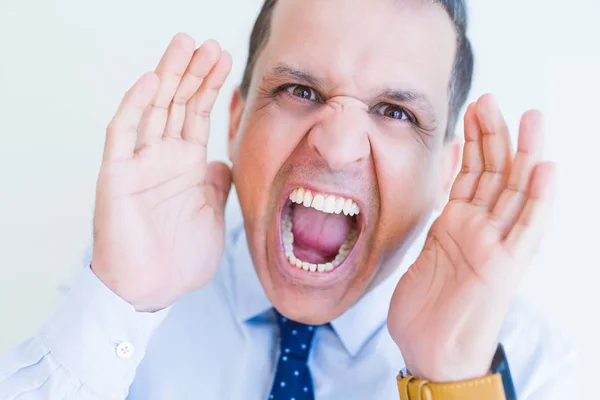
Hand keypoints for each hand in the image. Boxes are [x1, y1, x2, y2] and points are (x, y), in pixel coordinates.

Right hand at [91, 34, 232, 311]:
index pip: (198, 115)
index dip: (210, 87)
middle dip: (193, 72)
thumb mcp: (212, 217)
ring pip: (153, 109)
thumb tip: (222, 162)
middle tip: (208, 43)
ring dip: (169, 76)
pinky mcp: (117, 175)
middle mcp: (164, 158)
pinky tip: (152, 82)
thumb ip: (216, 187)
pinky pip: (123, 134)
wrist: (152, 291)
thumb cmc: (181, 260)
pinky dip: (135, 106)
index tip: (226, 61)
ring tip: (185, 45)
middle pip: (178, 103)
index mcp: (187, 166)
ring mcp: (140, 163)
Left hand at [388, 94, 556, 381]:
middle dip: (495, 136)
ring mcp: (495, 246)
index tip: (470, 111)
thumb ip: (435, 217)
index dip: (472, 142)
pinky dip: (539, 199)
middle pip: (494, 174)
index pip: (470, 174)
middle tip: (491, 99)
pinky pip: (526, 228)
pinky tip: (546, 168)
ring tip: (529, 117)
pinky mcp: (504, 267)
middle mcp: (481, 230)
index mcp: (458, 225)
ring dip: (522, 154)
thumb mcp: (422, 250)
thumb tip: (435, 183)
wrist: (433, 353)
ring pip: (514, 191)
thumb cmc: (425, 310)